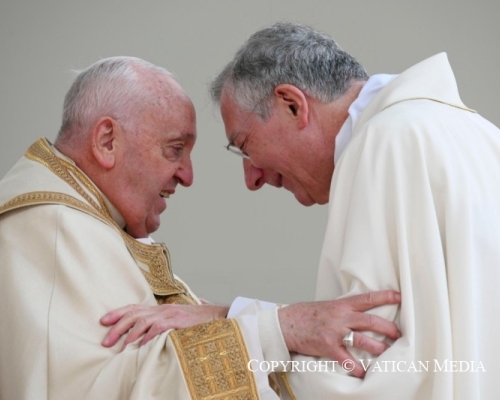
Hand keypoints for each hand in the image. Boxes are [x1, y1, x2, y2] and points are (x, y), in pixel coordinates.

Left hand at [100, 303, 228, 349]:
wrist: (214, 316)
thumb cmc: (194, 320)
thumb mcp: (174, 318)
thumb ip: (161, 323)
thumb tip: (147, 335)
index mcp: (158, 308)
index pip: (133, 308)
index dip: (117, 313)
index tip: (103, 321)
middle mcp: (161, 309)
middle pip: (133, 314)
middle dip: (117, 327)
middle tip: (105, 341)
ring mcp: (168, 314)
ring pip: (142, 321)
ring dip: (129, 335)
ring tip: (121, 348)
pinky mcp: (176, 322)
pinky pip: (158, 329)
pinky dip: (148, 338)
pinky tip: (141, 347)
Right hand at [278, 290, 400, 377]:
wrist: (286, 324)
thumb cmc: (304, 315)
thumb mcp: (326, 306)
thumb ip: (342, 309)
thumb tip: (357, 312)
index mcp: (341, 305)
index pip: (367, 298)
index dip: (385, 296)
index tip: (399, 297)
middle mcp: (340, 317)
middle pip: (370, 320)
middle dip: (388, 328)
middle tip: (398, 334)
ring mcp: (335, 332)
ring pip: (362, 339)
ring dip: (377, 347)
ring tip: (387, 352)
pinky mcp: (328, 347)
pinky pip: (346, 359)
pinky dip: (356, 367)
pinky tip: (362, 372)